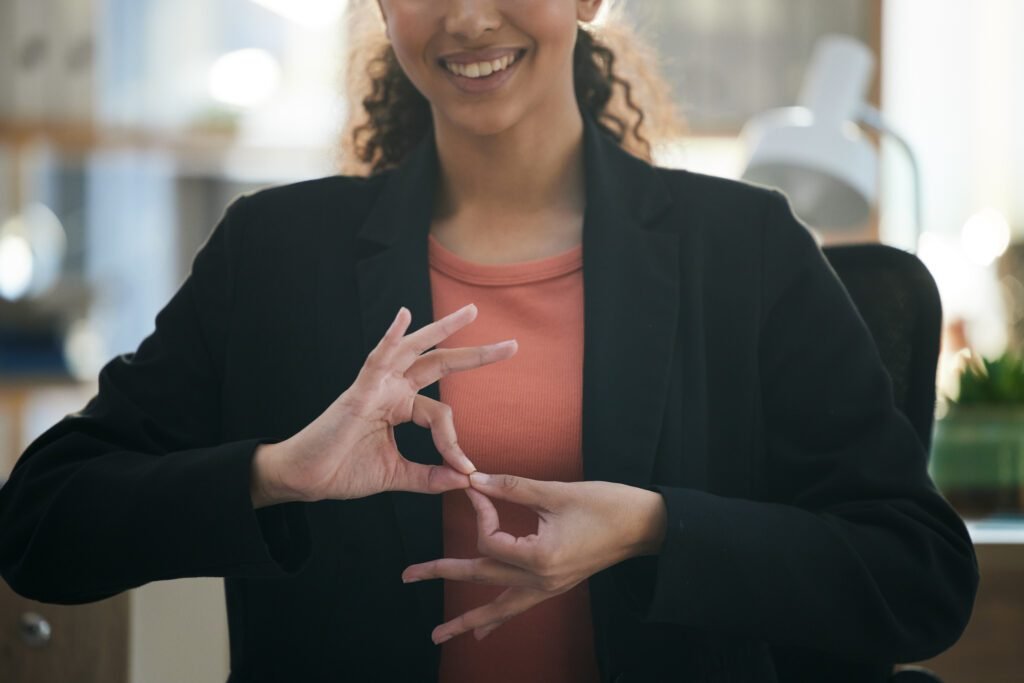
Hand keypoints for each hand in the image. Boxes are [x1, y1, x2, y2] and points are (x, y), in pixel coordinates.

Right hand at [251, 304, 516, 505]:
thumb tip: (463, 479)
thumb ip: (428, 476)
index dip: (455, 442)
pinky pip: (378, 358)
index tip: (465, 470)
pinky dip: (392, 336)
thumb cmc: (342, 471)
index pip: (441, 413)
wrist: (305, 480)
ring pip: (415, 350)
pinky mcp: (359, 392)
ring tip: (471, 313)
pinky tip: (405, 317)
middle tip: (511, 345)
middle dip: (475, 354)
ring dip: (444, 330)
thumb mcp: (396, 475)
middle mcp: (390, 390)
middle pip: (439, 364)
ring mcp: (375, 386)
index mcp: (399, 407)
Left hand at [402, 473, 666, 642]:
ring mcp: (548, 588)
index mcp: (540, 557)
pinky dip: (497, 618)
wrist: (644, 527)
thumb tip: (476, 480)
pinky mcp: (554, 586)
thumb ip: (513, 487)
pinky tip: (482, 632)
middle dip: (442, 574)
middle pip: (481, 577)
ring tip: (439, 634)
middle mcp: (541, 580)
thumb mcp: (557, 491)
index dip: (479, 514)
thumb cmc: (606, 505)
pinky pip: (518, 608)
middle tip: (408, 575)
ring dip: (467, 618)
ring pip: (498, 607)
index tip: (478, 489)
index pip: (490, 541)